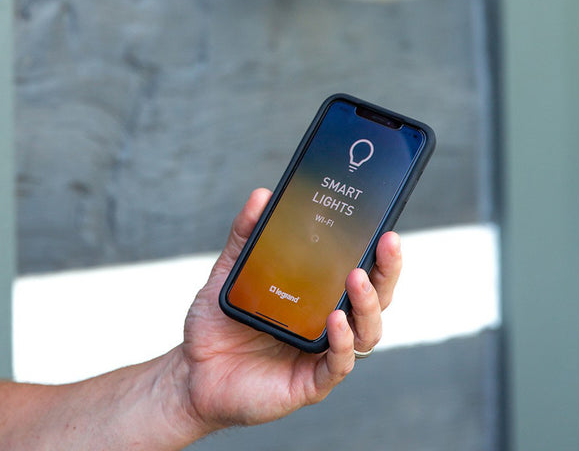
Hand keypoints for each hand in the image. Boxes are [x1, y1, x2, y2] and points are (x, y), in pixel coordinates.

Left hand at [178, 188, 401, 431]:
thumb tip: (263, 196)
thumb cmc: (218, 321)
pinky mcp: (310, 382)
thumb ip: (246, 234)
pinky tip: (335, 319)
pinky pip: (338, 364)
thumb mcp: (229, 270)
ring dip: (367, 304)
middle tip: (387, 242)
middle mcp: (327, 322)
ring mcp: (322, 353)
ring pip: (366, 332)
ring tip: (356, 277)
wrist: (191, 370)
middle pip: (375, 298)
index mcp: (316, 294)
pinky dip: (342, 342)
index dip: (378, 251)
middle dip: (387, 270)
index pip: (361, 270)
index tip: (384, 223)